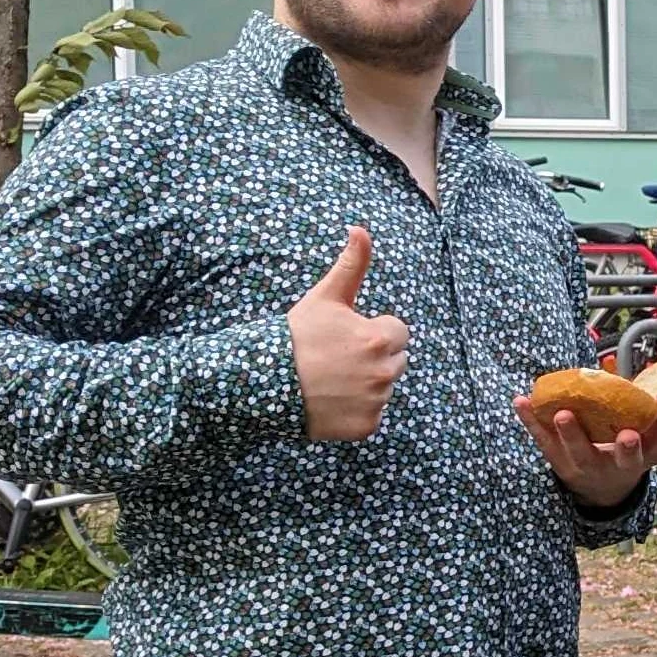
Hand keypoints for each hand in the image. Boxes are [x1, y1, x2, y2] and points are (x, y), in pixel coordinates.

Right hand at [290, 227, 409, 441]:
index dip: (370, 331)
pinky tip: (330, 401)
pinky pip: (371, 416)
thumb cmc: (295, 336)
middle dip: (373, 357)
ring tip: (330, 379)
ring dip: (365, 384)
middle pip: (395, 361)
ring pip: (383, 388)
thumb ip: (351, 264)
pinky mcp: (365, 427)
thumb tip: (361, 229)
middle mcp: (384, 372)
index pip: (397, 332)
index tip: (344, 336)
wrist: (259, 383)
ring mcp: (376, 402)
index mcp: (381, 337)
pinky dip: (355, 411)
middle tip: (336, 359)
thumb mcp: (324, 297)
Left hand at [513, 385, 656, 508]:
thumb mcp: (649, 418)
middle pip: (626, 459)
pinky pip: (545, 442)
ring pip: (581, 453)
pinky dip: (531, 422)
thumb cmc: (631, 439)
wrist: (603, 484)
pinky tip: (521, 401)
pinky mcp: (561, 462)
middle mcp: (622, 465)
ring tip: (563, 413)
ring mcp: (589, 466)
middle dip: (627, 447)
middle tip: (626, 434)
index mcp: (649, 452)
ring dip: (572, 434)